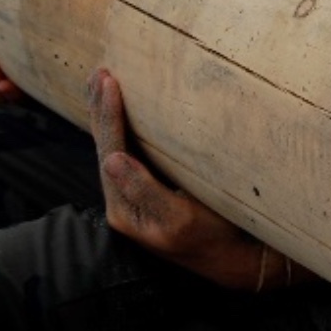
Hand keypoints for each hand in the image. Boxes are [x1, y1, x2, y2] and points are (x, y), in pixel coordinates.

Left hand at [88, 68, 305, 290]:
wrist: (232, 258)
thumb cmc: (212, 235)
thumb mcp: (180, 218)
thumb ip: (145, 190)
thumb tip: (112, 160)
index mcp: (124, 208)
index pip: (111, 150)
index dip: (109, 114)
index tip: (109, 81)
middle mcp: (121, 201)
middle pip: (105, 145)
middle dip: (100, 108)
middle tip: (99, 72)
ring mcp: (131, 195)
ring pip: (112, 145)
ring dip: (105, 114)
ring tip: (99, 82)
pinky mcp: (145, 189)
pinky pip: (125, 149)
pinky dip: (119, 125)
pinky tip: (119, 109)